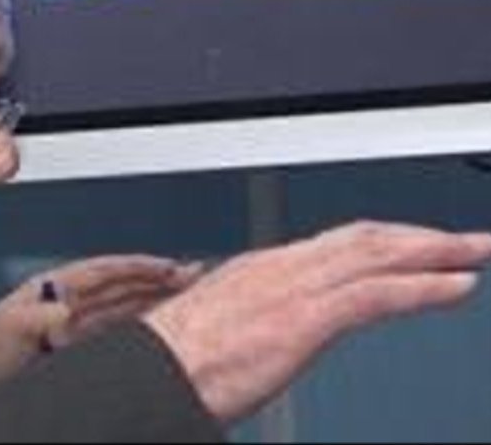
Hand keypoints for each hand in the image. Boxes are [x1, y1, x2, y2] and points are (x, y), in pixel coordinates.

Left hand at [0, 255, 202, 404]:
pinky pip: (119, 330)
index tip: (167, 265)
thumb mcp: (10, 328)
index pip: (104, 270)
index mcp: (52, 288)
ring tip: (188, 290)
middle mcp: (68, 302)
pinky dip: (144, 323)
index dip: (136, 266)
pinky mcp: (80, 348)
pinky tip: (163, 321)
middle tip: (193, 273)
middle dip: (157, 276)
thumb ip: (39, 316)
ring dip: (156, 296)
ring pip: (125, 305)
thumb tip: (68, 311)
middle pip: (121, 284)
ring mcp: (76, 325)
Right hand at [143, 221, 490, 423]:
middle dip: (422, 237)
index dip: (386, 240)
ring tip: (477, 253)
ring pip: (378, 255)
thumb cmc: (174, 362)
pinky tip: (457, 287)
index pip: (337, 243)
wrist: (151, 372)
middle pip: (365, 238)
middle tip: (467, 240)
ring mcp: (293, 289)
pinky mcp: (303, 319)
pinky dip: (424, 287)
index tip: (419, 246)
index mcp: (260, 270)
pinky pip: (377, 293)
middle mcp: (280, 268)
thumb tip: (265, 334)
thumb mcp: (219, 329)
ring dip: (438, 251)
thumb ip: (252, 320)